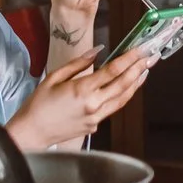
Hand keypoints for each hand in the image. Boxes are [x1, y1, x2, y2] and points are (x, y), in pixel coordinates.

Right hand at [12, 48, 149, 146]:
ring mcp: (95, 118)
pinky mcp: (94, 126)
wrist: (31, 132)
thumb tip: (97, 51)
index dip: (129, 58)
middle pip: (123, 85)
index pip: (113, 71)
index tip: (140, 50)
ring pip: (122, 99)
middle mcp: (93, 105)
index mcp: (82, 90)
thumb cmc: (38, 105)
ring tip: (144, 71)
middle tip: (150, 57)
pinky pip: (112, 109)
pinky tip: (126, 88)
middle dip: (139, 69)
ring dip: (135, 84)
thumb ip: (78, 64)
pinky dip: (122, 97)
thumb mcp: (54, 77)